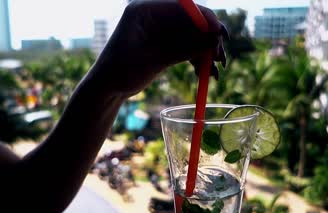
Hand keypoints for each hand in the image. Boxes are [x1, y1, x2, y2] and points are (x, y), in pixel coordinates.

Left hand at [95, 0, 227, 96]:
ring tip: (214, 73)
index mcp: (145, 10)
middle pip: (191, 22)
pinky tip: (205, 74)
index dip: (206, 19)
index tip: (221, 35)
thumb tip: (215, 40)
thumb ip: (185, 49)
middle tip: (221, 59)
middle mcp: (153, 16)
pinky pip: (185, 46)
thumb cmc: (121, 72)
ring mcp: (158, 30)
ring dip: (204, 53)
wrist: (106, 89)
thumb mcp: (154, 60)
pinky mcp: (162, 43)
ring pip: (191, 36)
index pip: (183, 7)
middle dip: (208, 40)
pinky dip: (195, 59)